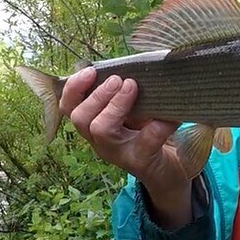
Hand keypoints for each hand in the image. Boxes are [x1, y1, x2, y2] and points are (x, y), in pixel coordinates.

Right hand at [60, 67, 193, 228]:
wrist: (170, 173)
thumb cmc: (149, 135)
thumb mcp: (135, 113)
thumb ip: (126, 95)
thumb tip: (133, 66)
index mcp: (94, 126)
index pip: (69, 108)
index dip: (74, 88)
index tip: (90, 71)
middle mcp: (101, 142)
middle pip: (81, 119)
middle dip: (97, 95)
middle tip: (118, 80)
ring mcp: (119, 154)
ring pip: (100, 130)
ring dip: (115, 105)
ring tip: (131, 87)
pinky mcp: (141, 162)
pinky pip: (145, 142)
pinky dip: (157, 125)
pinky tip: (169, 116)